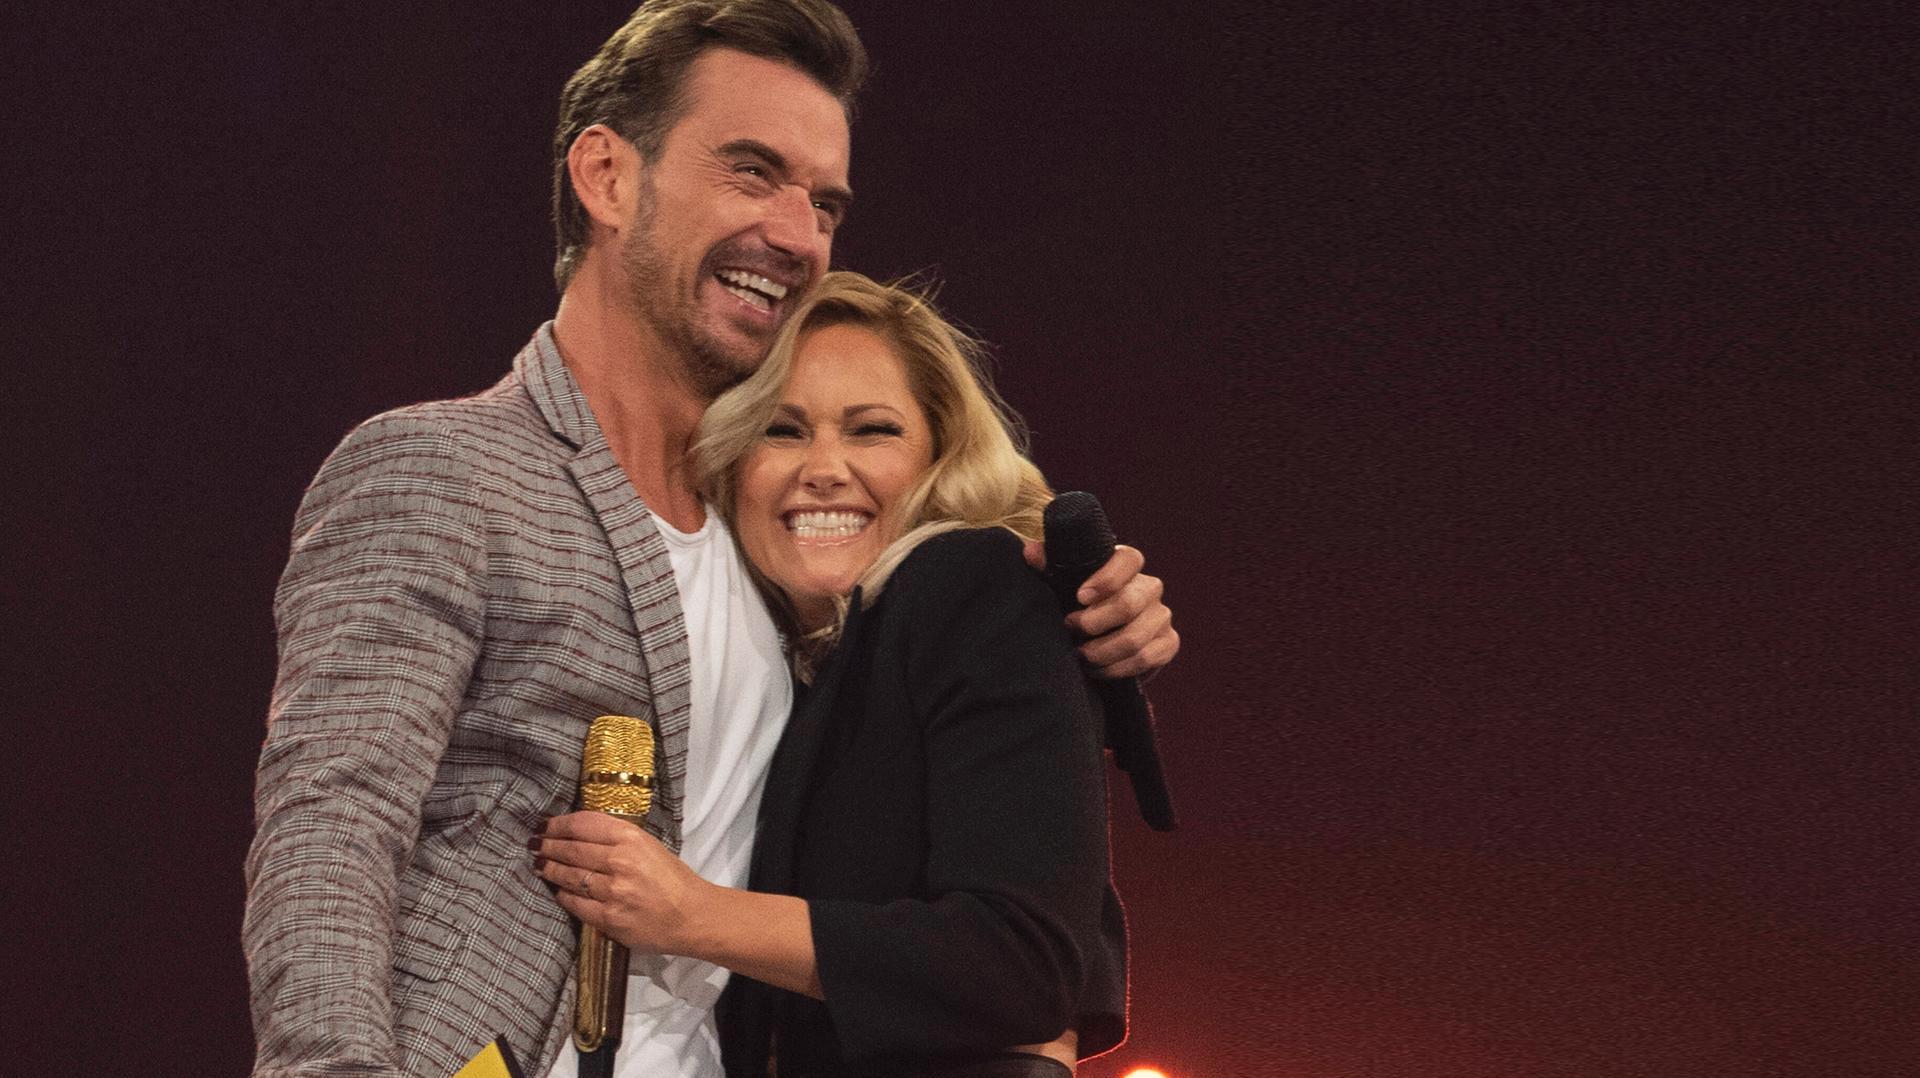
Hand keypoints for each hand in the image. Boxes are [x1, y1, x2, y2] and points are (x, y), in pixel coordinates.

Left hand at [532, 811, 713, 953]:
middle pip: (571, 850)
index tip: (545, 824)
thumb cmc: (672, 879)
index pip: (583, 824)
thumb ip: (617, 838)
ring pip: (568, 876)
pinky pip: (575, 903)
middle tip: (534, 844)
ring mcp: (613, 892)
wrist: (692, 916)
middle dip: (548, 846)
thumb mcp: (649, 846)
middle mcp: (620, 862)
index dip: (558, 824)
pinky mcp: (609, 918)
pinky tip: (557, 890)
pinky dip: (563, 895)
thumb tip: (579, 833)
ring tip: (539, 865)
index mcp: (632, 839)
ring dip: (549, 869)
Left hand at [1024, 540, 1178, 680]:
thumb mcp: (1062, 584)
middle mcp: (1149, 587)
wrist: (1099, 640)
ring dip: (1101, 651)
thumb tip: (1029, 552)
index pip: (1129, 560)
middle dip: (1095, 622)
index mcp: (1126, 566)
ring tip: (1079, 655)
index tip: (1080, 597)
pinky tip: (1097, 669)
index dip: (1106, 579)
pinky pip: (1146, 658)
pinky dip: (1116, 669)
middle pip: (1130, 603)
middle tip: (1071, 630)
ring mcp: (1161, 616)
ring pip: (1135, 637)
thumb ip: (1049, 567)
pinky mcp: (1168, 643)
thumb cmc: (1078, 605)